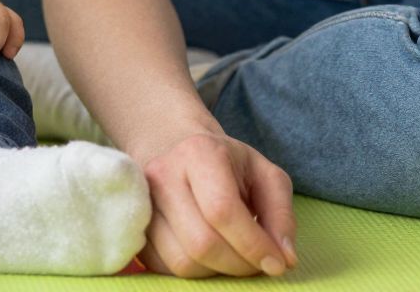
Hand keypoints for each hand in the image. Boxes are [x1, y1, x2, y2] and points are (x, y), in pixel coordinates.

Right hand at [137, 128, 296, 277]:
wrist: (173, 148)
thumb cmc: (226, 163)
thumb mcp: (264, 174)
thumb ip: (280, 214)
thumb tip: (284, 258)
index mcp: (199, 152)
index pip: (222, 210)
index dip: (253, 244)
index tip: (276, 263)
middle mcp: (162, 175)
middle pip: (202, 243)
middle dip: (238, 264)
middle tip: (257, 264)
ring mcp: (143, 204)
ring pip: (182, 262)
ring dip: (217, 272)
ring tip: (234, 257)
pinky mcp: (135, 229)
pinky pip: (166, 268)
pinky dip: (195, 271)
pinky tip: (210, 255)